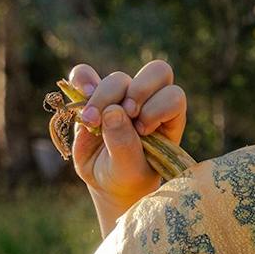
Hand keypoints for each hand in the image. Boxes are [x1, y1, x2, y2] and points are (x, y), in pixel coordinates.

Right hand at [64, 60, 186, 212]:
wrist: (107, 181)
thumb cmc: (128, 177)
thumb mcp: (130, 169)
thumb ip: (124, 144)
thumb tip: (112, 111)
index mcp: (169, 117)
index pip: (173, 96)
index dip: (157, 107)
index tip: (142, 131)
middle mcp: (149, 101)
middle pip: (156, 72)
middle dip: (139, 89)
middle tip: (127, 112)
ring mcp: (121, 97)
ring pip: (118, 79)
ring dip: (104, 97)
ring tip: (92, 122)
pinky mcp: (93, 97)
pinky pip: (84, 74)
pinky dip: (81, 81)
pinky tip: (80, 100)